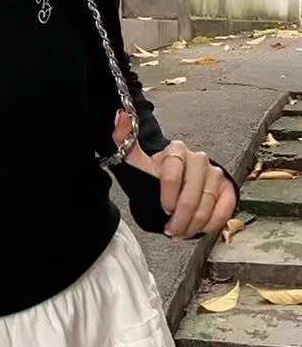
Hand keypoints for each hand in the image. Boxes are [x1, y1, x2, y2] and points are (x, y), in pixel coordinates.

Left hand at [113, 110, 236, 238]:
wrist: (172, 184)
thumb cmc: (153, 174)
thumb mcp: (136, 161)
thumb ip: (124, 139)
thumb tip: (120, 114)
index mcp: (176, 150)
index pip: (174, 171)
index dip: (168, 194)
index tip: (163, 208)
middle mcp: (199, 158)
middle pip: (193, 190)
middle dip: (182, 215)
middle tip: (172, 230)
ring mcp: (214, 173)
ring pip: (208, 201)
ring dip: (195, 222)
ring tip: (181, 232)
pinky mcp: (227, 188)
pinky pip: (225, 206)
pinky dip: (213, 222)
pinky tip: (200, 230)